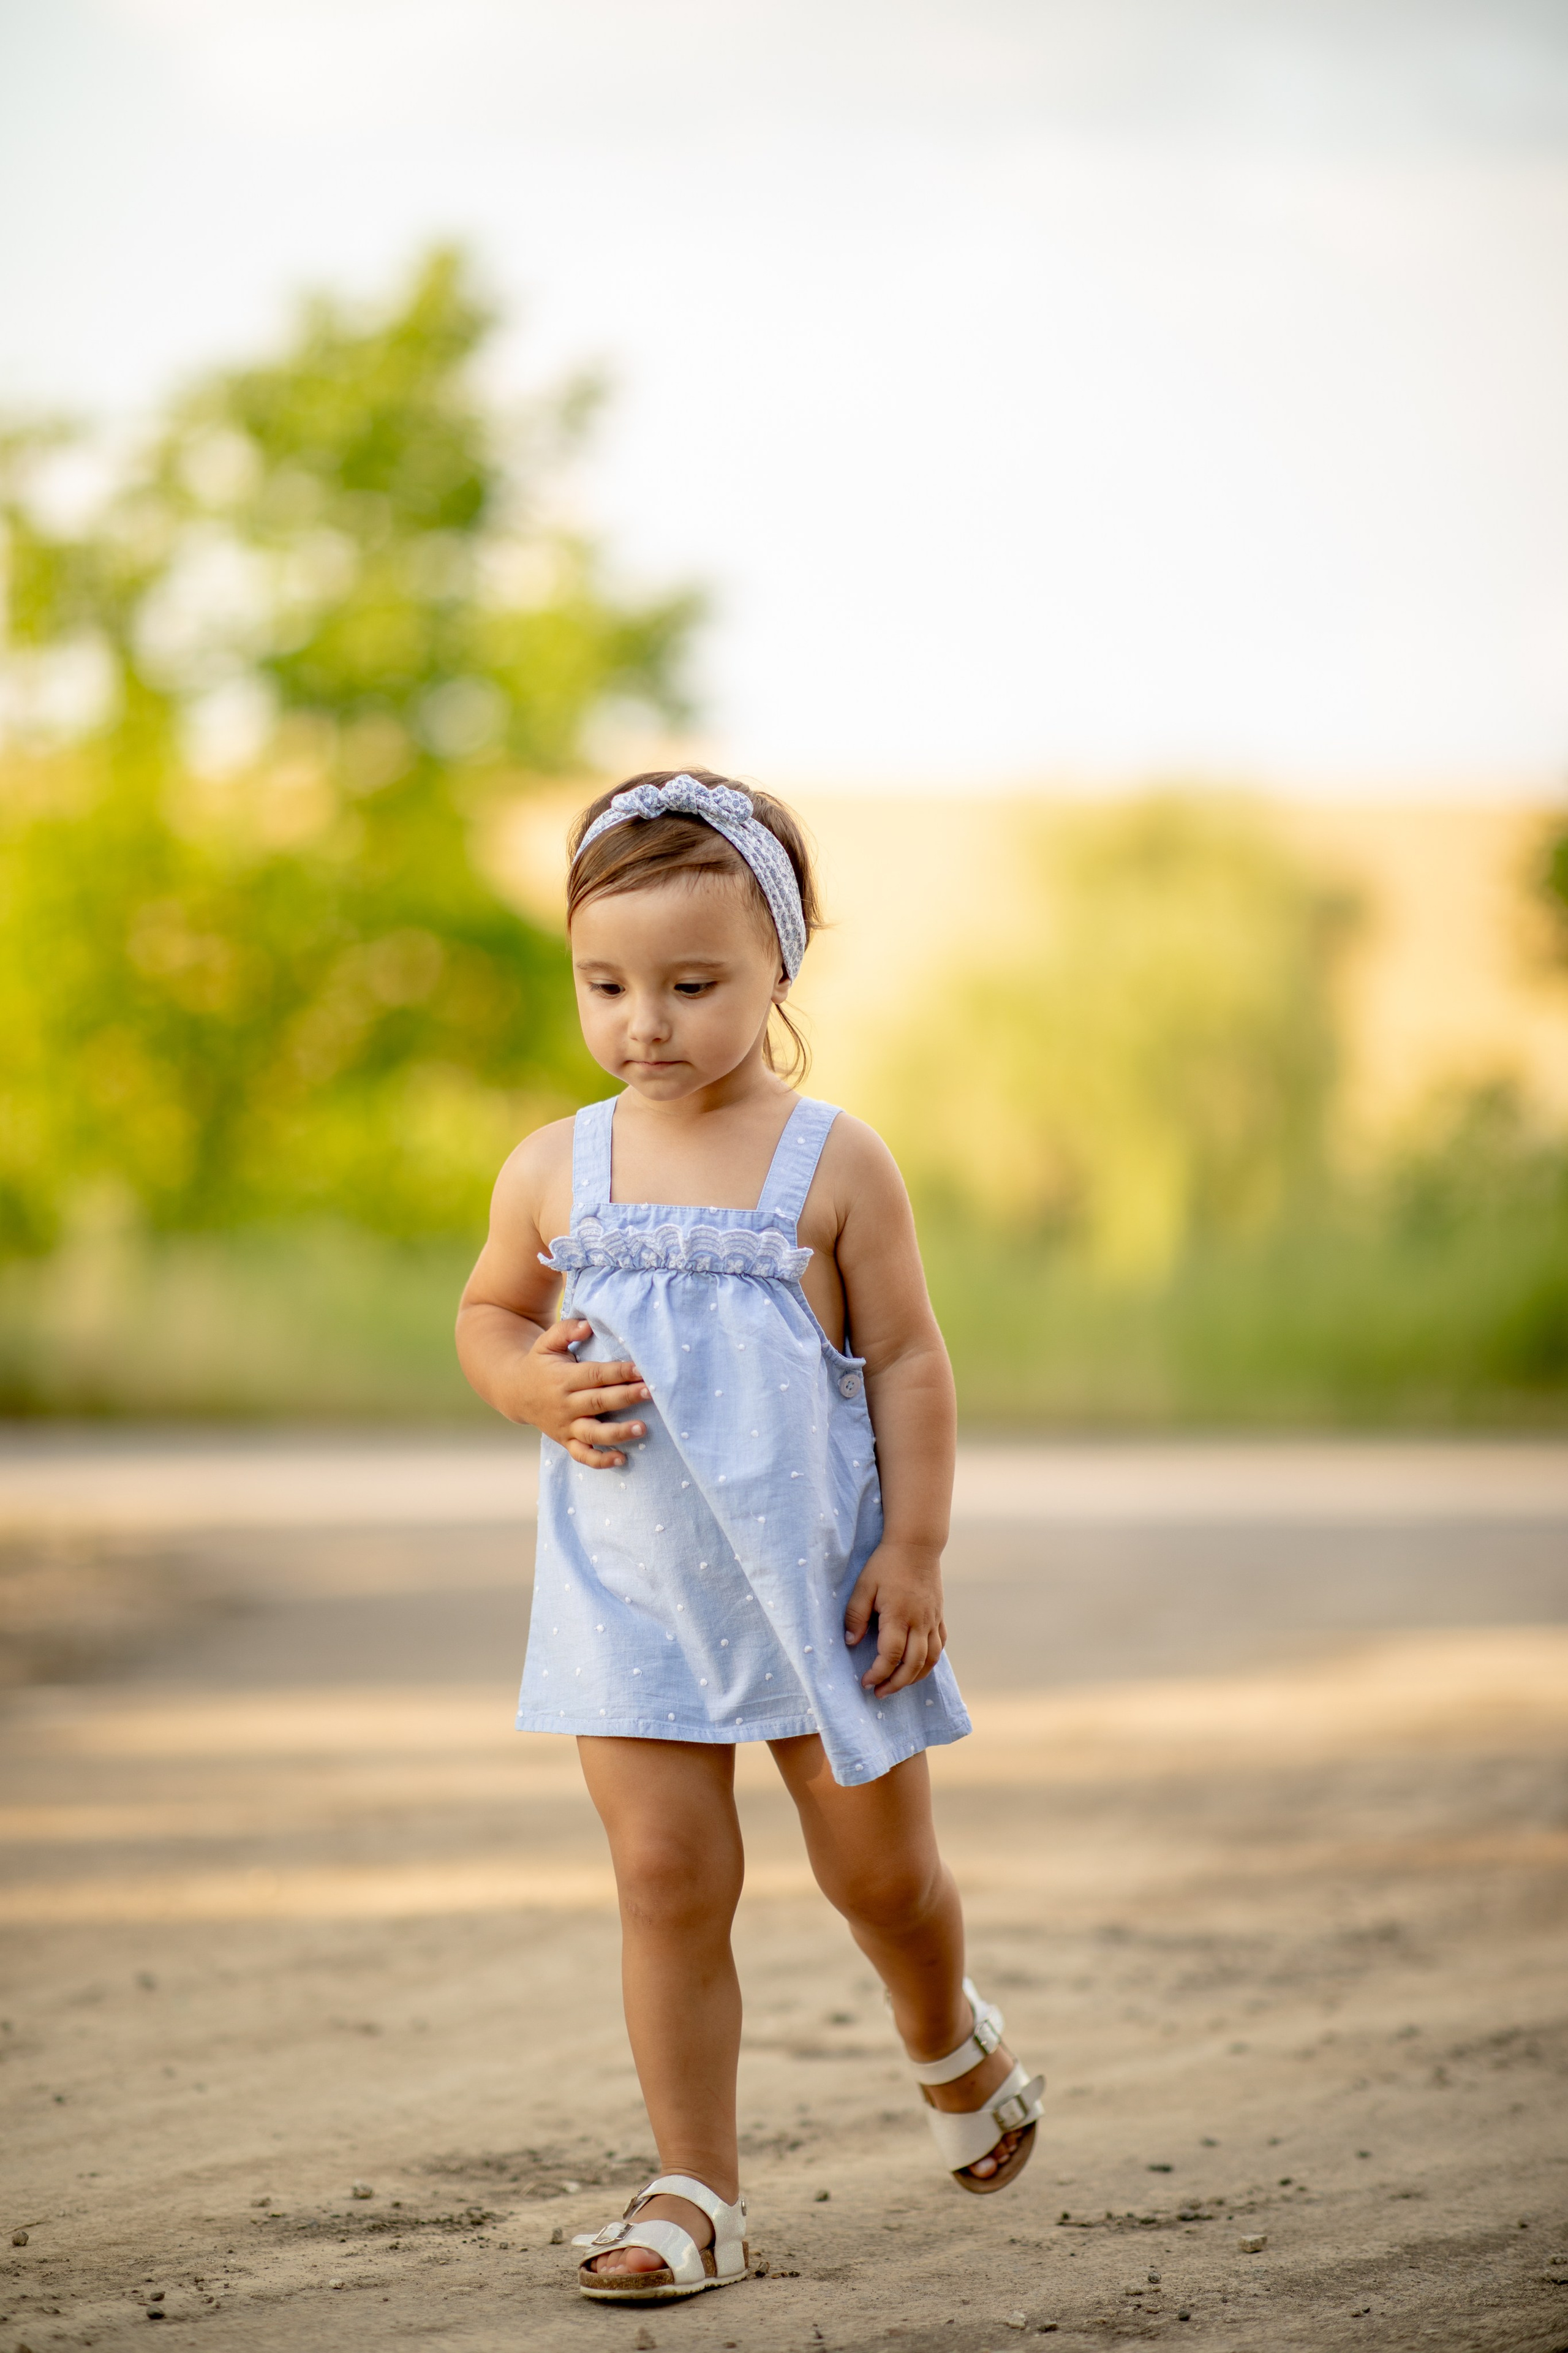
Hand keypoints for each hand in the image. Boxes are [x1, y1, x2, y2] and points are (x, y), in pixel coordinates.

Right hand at [509, 1318, 649, 1467]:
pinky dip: (600, 1461)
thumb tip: (588, 1325)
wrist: (515, 1392)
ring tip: (642, 1429)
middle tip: (651, 1393)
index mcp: (563, 1378)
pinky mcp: (566, 1440)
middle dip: (626, 1397)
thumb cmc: (540, 1363)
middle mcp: (565, 1404)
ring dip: (618, 1432)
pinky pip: (582, 1455)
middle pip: (599, 1402)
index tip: (641, 1369)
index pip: (595, 1375)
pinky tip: (622, 1459)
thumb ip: (566, 1331)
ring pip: (593, 1433)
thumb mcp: (546, 1342)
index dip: (618, 1372)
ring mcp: (566, 1425)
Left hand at [843, 1540, 946, 1693]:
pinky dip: (930, 1661)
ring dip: (915, 1677)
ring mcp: (932, 1619)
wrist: (917, 1544)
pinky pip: (940, 1645)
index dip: (878, 1673)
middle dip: (896, 1683)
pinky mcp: (939, 1615)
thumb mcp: (863, 1585)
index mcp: (899, 1615)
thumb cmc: (886, 1563)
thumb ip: (856, 1615)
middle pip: (913, 1664)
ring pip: (931, 1659)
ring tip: (898, 1684)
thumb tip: (850, 1642)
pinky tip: (918, 1665)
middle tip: (880, 1693)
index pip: (890, 1655)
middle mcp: (920, 1622)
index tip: (865, 1682)